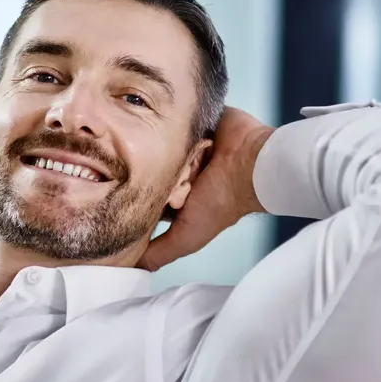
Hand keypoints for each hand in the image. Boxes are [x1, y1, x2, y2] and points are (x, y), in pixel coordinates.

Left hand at [138, 108, 272, 271]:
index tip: (130, 188)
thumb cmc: (222, 202)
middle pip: (151, 163)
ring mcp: (192, 143)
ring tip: (166, 142)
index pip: (148, 190)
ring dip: (161, 142)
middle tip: (154, 163)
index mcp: (180, 191)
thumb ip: (160, 252)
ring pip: (160, 140)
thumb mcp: (186, 236)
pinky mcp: (199, 120)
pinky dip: (173, 118)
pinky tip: (167, 118)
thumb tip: (133, 267)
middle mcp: (184, 168)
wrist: (250, 165)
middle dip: (148, 165)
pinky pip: (176, 114)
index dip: (138, 190)